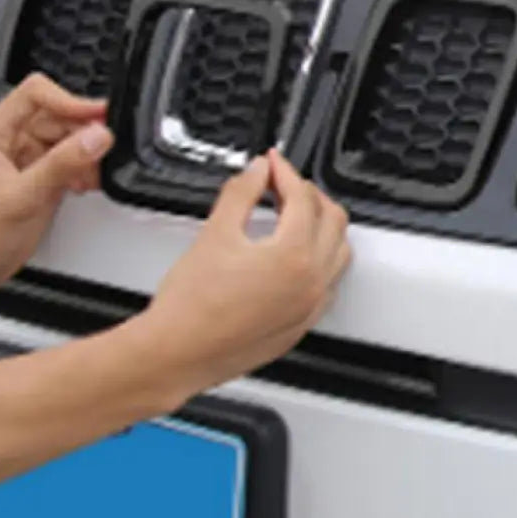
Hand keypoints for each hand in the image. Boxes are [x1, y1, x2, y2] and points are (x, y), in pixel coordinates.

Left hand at [0, 74, 112, 295]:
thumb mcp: (23, 197)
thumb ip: (62, 164)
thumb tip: (95, 137)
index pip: (37, 94)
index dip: (69, 101)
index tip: (97, 118)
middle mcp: (10, 141)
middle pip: (57, 116)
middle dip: (82, 132)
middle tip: (104, 148)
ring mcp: (25, 160)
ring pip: (65, 139)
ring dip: (85, 153)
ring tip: (94, 172)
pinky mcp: (37, 179)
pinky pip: (67, 162)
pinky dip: (81, 170)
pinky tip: (86, 184)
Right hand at [137, 149, 351, 395]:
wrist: (177, 353)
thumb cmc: (191, 306)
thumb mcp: (215, 233)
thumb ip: (241, 193)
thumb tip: (257, 172)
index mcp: (293, 255)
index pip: (303, 198)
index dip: (285, 173)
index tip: (272, 164)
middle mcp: (311, 282)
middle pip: (333, 221)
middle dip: (309, 196)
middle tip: (282, 185)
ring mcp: (309, 307)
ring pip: (339, 254)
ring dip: (322, 228)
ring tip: (294, 216)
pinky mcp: (300, 326)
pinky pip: (328, 285)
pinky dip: (321, 262)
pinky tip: (297, 257)